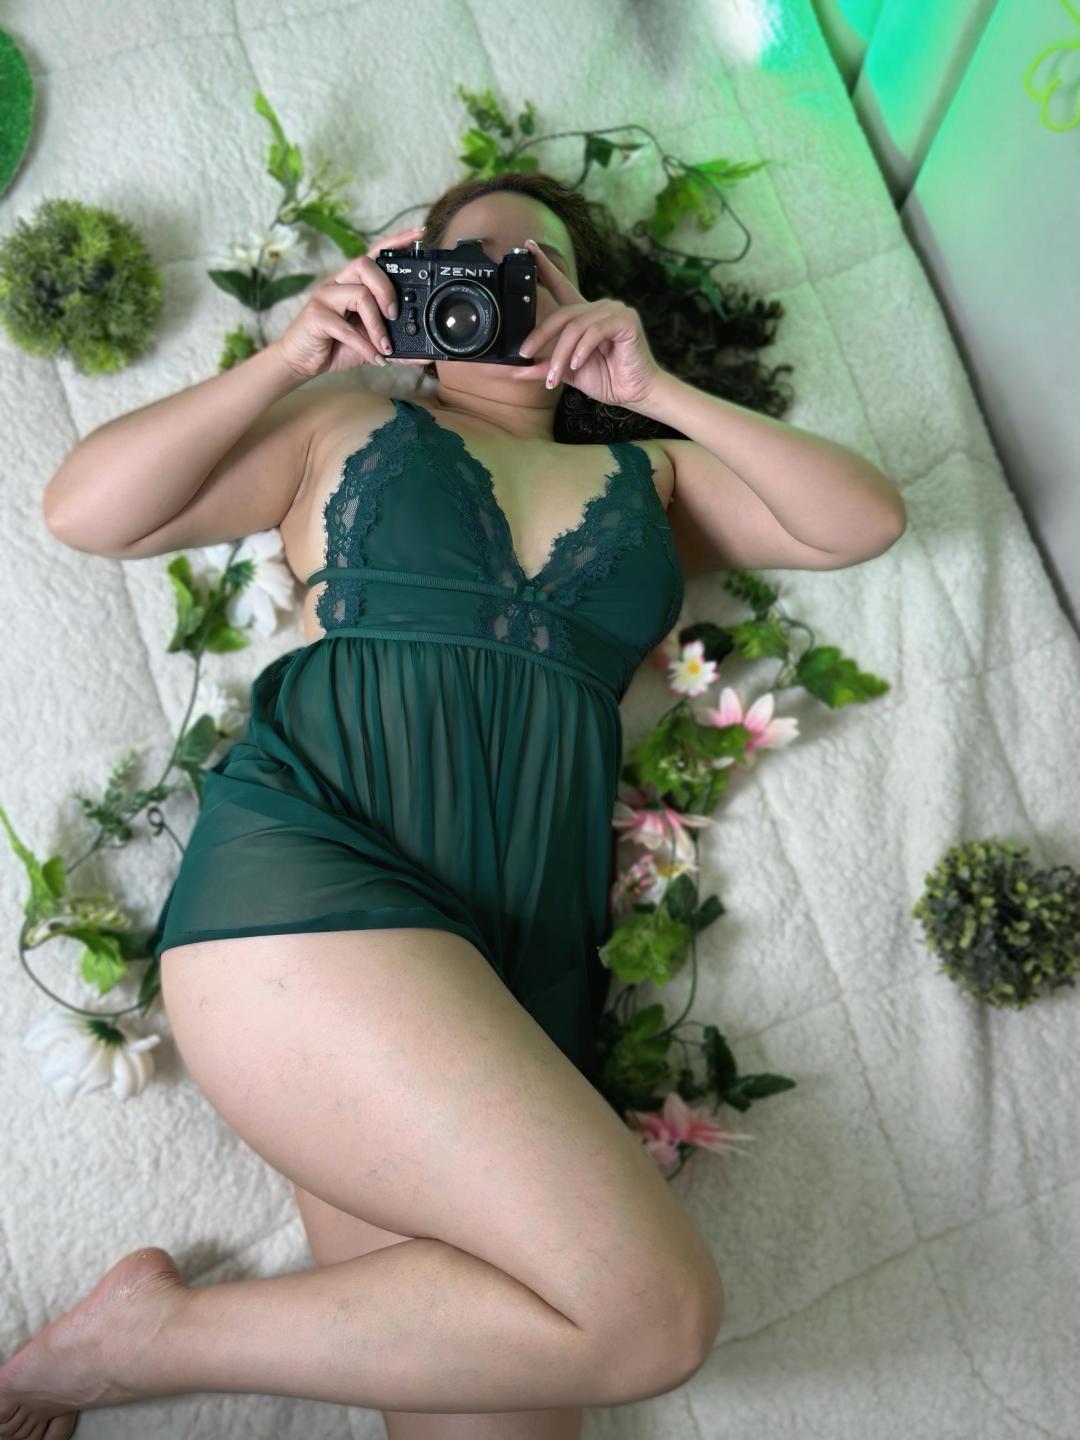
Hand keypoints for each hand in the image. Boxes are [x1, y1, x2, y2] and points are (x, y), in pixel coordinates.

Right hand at [277, 225, 430, 378]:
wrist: (303, 361)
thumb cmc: (337, 345)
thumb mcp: (370, 343)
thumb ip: (395, 344)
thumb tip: (425, 356)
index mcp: (353, 282)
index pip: (375, 253)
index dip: (396, 242)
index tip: (419, 234)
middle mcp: (338, 282)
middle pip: (365, 265)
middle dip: (386, 289)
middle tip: (394, 315)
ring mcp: (325, 297)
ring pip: (359, 294)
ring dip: (377, 324)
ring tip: (385, 346)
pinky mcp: (315, 316)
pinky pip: (345, 327)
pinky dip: (365, 346)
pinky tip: (375, 358)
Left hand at [510, 238, 663, 409]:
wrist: (635, 392)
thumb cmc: (606, 379)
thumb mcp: (568, 372)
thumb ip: (545, 367)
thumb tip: (515, 369)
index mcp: (584, 315)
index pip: (560, 286)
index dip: (544, 267)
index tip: (527, 247)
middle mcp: (598, 307)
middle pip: (562, 314)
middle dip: (540, 336)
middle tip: (524, 354)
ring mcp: (613, 310)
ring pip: (575, 327)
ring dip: (561, 354)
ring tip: (555, 377)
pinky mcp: (626, 320)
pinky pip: (595, 331)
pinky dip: (582, 349)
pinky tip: (577, 364)